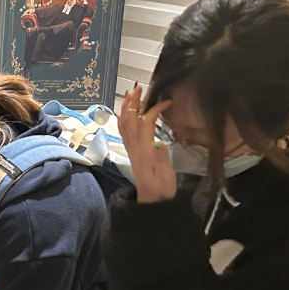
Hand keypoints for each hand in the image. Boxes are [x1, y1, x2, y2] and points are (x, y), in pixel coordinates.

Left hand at [116, 84, 177, 202]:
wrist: (152, 201)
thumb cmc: (162, 188)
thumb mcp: (166, 175)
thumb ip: (161, 160)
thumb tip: (158, 144)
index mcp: (145, 149)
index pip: (146, 122)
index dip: (154, 109)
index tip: (166, 100)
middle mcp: (135, 147)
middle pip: (131, 119)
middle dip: (134, 102)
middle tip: (139, 87)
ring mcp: (132, 149)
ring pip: (125, 124)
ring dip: (127, 107)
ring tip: (131, 94)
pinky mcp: (133, 152)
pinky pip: (124, 133)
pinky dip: (122, 120)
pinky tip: (122, 114)